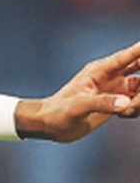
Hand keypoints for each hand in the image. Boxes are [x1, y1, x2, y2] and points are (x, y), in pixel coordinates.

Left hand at [21, 40, 139, 141]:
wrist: (50, 126)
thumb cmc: (57, 112)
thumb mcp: (77, 107)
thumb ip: (101, 103)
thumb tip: (126, 103)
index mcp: (99, 70)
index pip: (127, 56)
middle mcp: (111, 76)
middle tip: (136, 97)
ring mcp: (116, 89)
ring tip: (126, 111)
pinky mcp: (118, 103)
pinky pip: (138, 103)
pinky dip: (137, 109)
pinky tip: (122, 115)